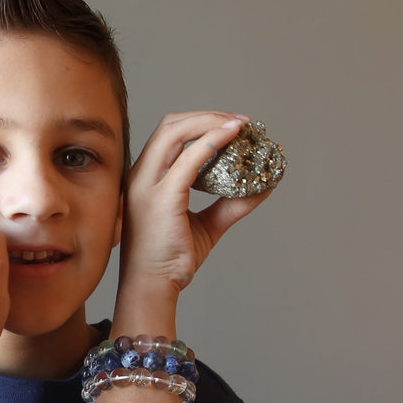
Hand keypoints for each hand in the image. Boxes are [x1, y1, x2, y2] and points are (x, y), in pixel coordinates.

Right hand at [120, 111, 272, 295]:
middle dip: (208, 116)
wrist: (151, 286)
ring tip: (240, 126)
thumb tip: (261, 187)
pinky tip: (233, 138)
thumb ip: (229, 204)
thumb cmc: (170, 258)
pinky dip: (213, 142)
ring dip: (211, 122)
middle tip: (241, 122)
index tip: (232, 125)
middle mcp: (142, 175)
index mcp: (146, 178)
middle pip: (171, 125)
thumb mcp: (206, 226)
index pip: (170, 135)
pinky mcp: (162, 198)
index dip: (200, 122)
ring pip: (176, 132)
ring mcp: (148, 184)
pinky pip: (189, 159)